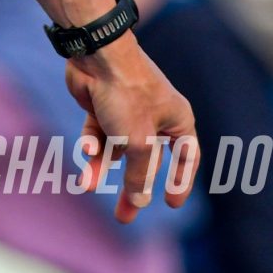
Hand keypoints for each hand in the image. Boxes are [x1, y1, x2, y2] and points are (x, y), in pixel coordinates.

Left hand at [63, 41, 199, 222]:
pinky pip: (99, 134)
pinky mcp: (102, 107)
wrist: (96, 55)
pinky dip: (91, 144)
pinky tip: (85, 147)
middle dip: (132, 187)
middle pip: (146, 161)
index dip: (181, 181)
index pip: (187, 156)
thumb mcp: (138, 143)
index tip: (172, 203)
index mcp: (177, 120)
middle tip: (124, 217)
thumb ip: (139, 174)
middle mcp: (155, 117)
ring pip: (117, 149)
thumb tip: (140, 200)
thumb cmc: (128, 94)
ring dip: (102, 166)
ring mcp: (127, 111)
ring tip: (86, 184)